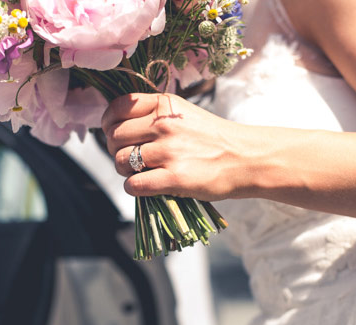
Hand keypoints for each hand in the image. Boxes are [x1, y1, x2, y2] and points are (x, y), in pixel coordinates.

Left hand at [101, 93, 252, 200]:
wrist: (246, 158)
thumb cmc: (214, 138)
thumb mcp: (185, 113)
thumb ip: (155, 115)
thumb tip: (117, 127)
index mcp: (165, 105)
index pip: (118, 107)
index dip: (109, 123)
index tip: (113, 133)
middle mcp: (164, 124)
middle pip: (114, 136)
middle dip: (114, 149)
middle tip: (128, 158)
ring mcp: (168, 151)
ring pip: (120, 161)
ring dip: (124, 170)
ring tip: (139, 172)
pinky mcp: (174, 178)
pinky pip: (133, 184)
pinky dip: (133, 188)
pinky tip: (145, 186)